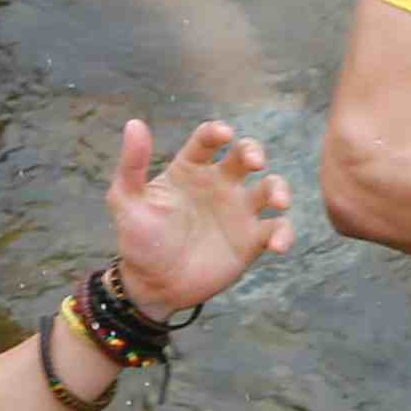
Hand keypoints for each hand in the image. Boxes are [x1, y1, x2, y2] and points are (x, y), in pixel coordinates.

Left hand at [107, 118, 291, 318]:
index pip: (208, 140)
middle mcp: (219, 184)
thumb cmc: (138, 240)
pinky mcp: (252, 240)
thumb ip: (131, 165)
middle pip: (245, 155)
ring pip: (269, 188)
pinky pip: (276, 229)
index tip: (224, 135)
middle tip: (256, 161)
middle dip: (255, 152)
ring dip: (279, 189)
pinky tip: (278, 244)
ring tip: (279, 202)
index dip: (217, 132)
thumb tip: (134, 123)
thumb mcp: (127, 201)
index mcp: (190, 168)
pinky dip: (284, 233)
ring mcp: (238, 211)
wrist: (153, 286)